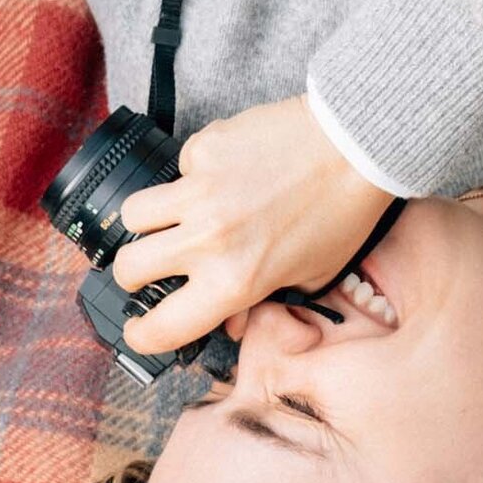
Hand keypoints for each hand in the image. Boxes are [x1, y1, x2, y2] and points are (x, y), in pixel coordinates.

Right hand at [109, 95, 391, 353]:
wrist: (354, 145)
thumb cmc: (341, 213)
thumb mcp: (310, 277)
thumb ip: (262, 303)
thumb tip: (228, 319)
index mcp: (236, 280)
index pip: (164, 327)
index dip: (143, 337)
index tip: (141, 331)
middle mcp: (209, 238)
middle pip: (128, 268)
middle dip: (134, 276)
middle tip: (150, 270)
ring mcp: (199, 190)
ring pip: (133, 214)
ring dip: (147, 224)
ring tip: (170, 220)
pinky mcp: (202, 149)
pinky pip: (177, 168)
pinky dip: (191, 176)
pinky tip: (223, 173)